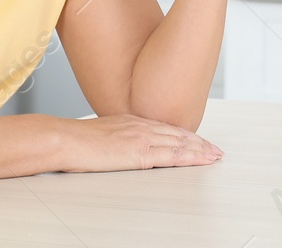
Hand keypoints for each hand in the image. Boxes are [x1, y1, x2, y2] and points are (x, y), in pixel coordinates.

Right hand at [57, 113, 222, 171]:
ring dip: (200, 150)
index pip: (168, 128)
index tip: (200, 141)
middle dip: (200, 143)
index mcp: (133, 121)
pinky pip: (170, 155)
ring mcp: (141, 138)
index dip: (187, 135)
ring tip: (214, 156)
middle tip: (216, 150)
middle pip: (179, 134)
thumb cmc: (77, 139)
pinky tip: (199, 160)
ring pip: (179, 143)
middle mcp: (141, 126)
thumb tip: (124, 145)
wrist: (65, 139)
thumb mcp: (104, 131)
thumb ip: (119, 136)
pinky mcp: (138, 153)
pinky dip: (188, 157)